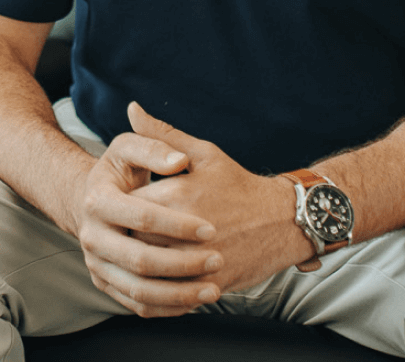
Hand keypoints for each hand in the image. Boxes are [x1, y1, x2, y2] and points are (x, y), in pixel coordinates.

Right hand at [72, 118, 224, 317]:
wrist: (92, 198)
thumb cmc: (120, 171)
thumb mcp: (130, 148)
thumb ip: (155, 145)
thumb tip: (179, 160)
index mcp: (98, 200)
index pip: (142, 217)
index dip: (178, 224)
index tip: (211, 228)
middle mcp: (92, 236)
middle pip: (140, 260)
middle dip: (182, 264)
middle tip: (217, 260)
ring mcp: (97, 264)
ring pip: (139, 290)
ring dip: (178, 294)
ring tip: (213, 289)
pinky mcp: (106, 284)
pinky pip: (137, 305)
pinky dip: (167, 308)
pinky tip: (195, 301)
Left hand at [127, 102, 308, 293]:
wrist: (282, 220)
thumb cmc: (239, 184)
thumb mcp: (204, 153)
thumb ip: (162, 134)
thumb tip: (131, 109)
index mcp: (178, 194)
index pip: (129, 205)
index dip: (122, 206)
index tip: (123, 204)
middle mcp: (185, 229)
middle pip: (134, 239)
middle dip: (127, 236)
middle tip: (125, 231)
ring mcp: (198, 260)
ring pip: (149, 271)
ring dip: (140, 264)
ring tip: (141, 252)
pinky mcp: (209, 285)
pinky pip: (171, 295)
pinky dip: (160, 290)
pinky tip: (157, 278)